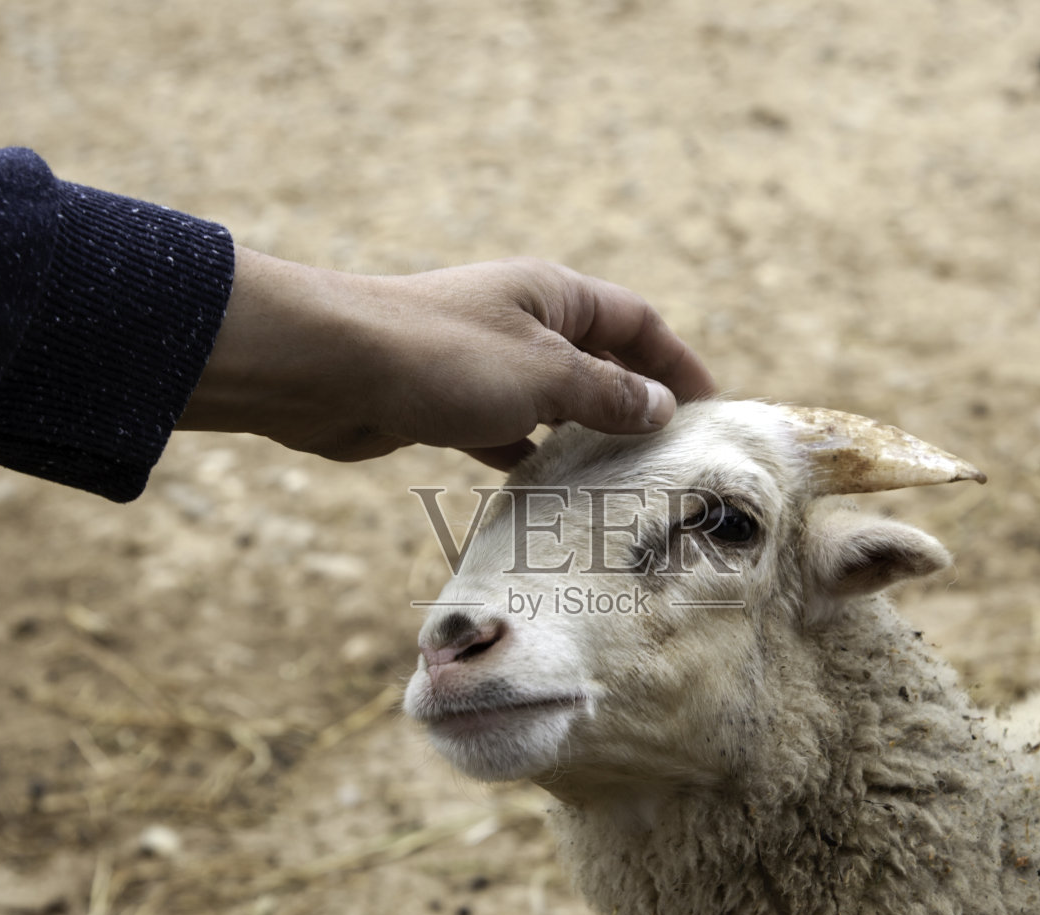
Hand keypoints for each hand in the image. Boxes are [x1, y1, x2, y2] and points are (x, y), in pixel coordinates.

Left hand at [177, 249, 715, 468]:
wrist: (327, 369)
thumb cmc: (439, 357)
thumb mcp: (542, 375)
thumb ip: (605, 394)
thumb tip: (659, 408)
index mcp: (554, 295)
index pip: (638, 321)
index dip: (677, 362)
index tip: (711, 408)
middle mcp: (523, 322)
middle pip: (598, 360)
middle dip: (635, 403)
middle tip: (673, 455)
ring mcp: (485, 363)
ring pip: (553, 403)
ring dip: (585, 437)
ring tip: (623, 485)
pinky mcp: (448, 403)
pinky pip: (509, 432)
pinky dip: (533, 458)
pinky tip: (551, 495)